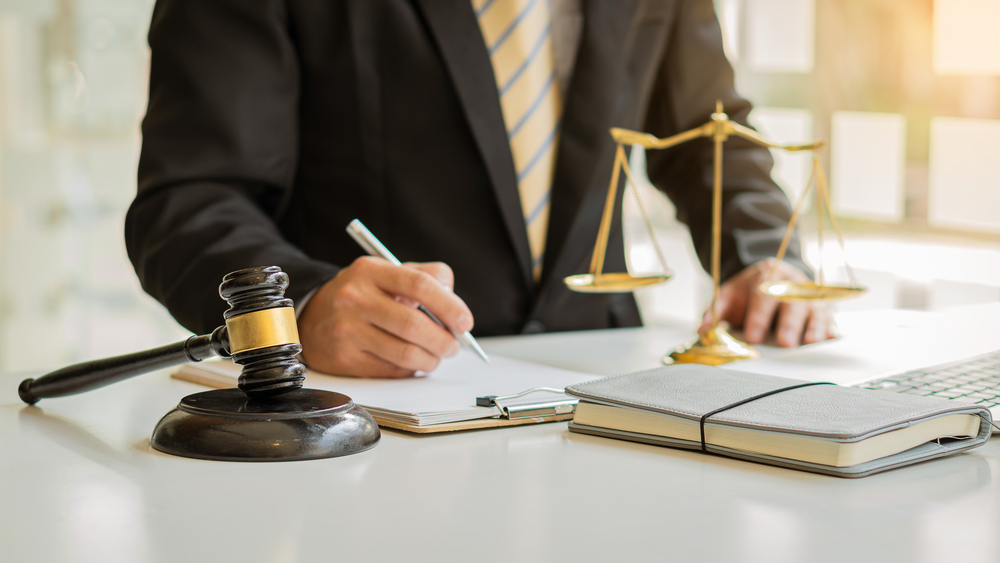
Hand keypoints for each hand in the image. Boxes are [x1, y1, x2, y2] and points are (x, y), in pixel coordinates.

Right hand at [298, 257, 473, 376]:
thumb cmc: (362, 295)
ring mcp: (347, 330)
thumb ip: (425, 277)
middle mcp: (354, 298)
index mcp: (370, 271)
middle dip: (443, 340)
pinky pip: (391, 369)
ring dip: (431, 359)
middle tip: (453, 345)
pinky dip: (410, 369)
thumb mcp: (387, 273)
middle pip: (413, 324)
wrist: (312, 317)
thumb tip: (455, 303)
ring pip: (405, 353)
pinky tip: (411, 361)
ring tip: (436, 356)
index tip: (465, 322)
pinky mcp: (344, 358)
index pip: (419, 285)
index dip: (449, 305)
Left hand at [698, 258, 836, 346]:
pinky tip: (831, 338)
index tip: (753, 336)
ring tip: (811, 342)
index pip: (762, 296)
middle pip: (791, 301)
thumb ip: (715, 311)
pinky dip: (830, 327)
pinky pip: (829, 316)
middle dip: (788, 323)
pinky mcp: (821, 306)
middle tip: (785, 342)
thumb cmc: (749, 291)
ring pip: (814, 308)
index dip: (758, 316)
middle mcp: (790, 283)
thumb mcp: (729, 295)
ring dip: (813, 325)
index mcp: (765, 276)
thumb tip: (702, 330)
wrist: (771, 275)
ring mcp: (808, 294)